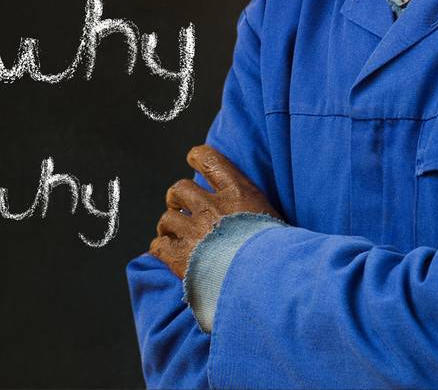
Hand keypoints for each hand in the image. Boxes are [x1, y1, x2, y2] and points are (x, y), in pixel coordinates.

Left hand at [150, 144, 279, 278]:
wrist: (264, 280)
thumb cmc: (277, 254)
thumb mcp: (273, 221)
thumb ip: (255, 212)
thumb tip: (254, 216)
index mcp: (237, 193)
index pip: (210, 160)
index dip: (197, 156)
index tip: (192, 158)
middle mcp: (211, 207)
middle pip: (181, 188)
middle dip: (177, 197)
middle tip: (179, 207)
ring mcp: (194, 231)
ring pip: (168, 218)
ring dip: (168, 226)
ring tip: (170, 234)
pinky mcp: (181, 256)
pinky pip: (160, 247)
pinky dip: (160, 249)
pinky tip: (166, 254)